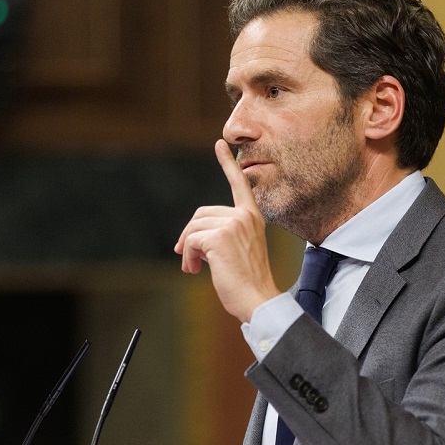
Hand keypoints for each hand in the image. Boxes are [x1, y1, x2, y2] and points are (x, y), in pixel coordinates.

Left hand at [174, 140, 280, 321]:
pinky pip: (190, 241)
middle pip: (201, 214)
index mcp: (252, 217)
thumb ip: (222, 235)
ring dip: (187, 249)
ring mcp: (233, 224)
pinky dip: (187, 257)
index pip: (239, 185)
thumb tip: (189, 239)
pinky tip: (195, 270)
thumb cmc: (247, 282)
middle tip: (188, 259)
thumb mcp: (238, 251)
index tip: (220, 144)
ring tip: (193, 267)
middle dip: (189, 236)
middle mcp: (245, 216)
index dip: (227, 164)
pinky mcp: (219, 237)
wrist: (257, 300)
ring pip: (193, 228)